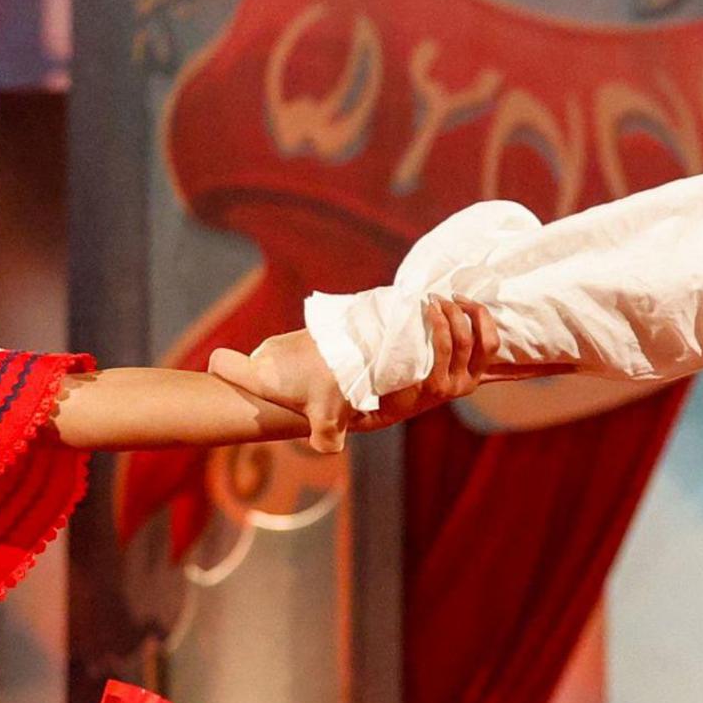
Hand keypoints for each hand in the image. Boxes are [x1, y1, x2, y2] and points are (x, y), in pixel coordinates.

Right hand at [212, 300, 554, 454]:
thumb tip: (219, 362)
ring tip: (456, 299)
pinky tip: (468, 305)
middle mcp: (424, 399)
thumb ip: (253, 376)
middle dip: (459, 330)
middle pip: (464, 367)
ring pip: (478, 360)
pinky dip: (483, 331)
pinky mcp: (445, 370)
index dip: (444, 342)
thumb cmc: (313, 390)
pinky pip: (481, 357)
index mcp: (398, 404)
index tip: (431, 307)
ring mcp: (438, 386)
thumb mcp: (287, 387)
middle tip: (439, 298)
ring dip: (476, 328)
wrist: (329, 390)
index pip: (438, 379)